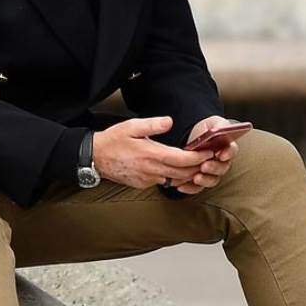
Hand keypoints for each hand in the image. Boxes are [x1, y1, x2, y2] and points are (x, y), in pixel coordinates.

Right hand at [92, 116, 215, 189]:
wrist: (95, 158)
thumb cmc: (113, 140)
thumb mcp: (132, 126)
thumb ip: (153, 124)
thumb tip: (170, 121)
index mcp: (151, 154)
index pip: (182, 159)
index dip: (198, 157)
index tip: (209, 152)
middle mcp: (151, 170)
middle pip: (183, 172)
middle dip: (199, 166)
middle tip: (210, 158)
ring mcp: (147, 179)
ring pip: (175, 179)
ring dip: (188, 174)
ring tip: (198, 164)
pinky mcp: (143, 184)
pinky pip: (163, 182)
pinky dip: (174, 177)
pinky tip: (177, 169)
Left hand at [169, 115, 239, 194]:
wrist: (193, 138)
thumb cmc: (206, 130)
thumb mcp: (213, 123)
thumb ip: (219, 125)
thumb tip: (220, 129)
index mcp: (227, 147)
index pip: (232, 151)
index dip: (228, 153)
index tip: (222, 154)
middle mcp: (222, 162)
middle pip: (222, 168)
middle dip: (214, 168)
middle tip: (205, 166)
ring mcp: (212, 173)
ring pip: (212, 180)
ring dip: (204, 180)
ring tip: (196, 178)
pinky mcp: (200, 179)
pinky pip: (197, 188)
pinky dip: (190, 188)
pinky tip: (181, 186)